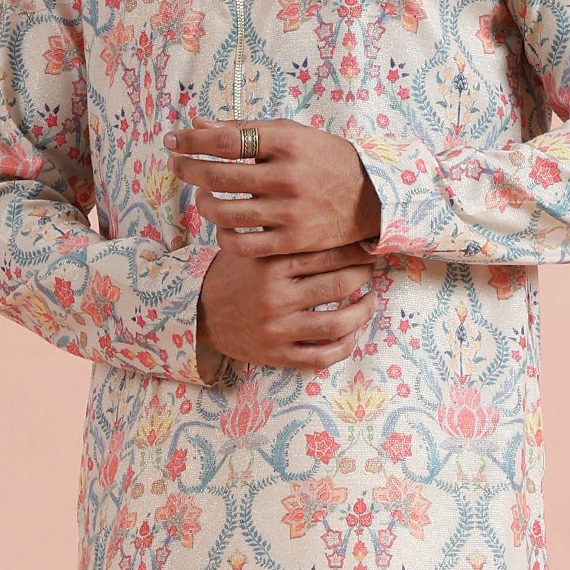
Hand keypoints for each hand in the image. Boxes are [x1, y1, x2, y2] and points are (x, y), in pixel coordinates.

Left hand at [168, 118, 381, 258]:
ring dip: (202, 202)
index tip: (174, 140)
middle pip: (219, 175)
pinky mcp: (292, 241)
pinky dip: (223, 234)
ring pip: (224, 212)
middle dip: (188, 169)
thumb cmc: (324, 159)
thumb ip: (245, 129)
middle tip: (177, 165)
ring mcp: (290, 212)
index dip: (193, 140)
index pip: (227, 139)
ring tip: (202, 194)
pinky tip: (222, 224)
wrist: (372, 197)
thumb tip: (197, 124)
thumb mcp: (291, 134)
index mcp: (288, 143)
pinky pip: (242, 244)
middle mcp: (288, 176)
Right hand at [196, 241, 376, 380]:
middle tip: (371, 269)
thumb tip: (330, 213)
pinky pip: (322, 356)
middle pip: (340, 284)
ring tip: (370, 301)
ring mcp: (277, 329)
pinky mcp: (276, 355)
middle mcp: (275, 297)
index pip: (328, 253)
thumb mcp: (251, 247)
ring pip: (338, 323)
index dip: (356, 250)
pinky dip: (346, 345)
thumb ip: (282, 234)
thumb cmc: (234, 274)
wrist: (198, 313)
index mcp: (270, 264)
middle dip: (364, 276)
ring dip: (363, 311)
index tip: (367, 246)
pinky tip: (353, 332)